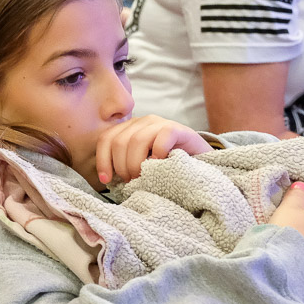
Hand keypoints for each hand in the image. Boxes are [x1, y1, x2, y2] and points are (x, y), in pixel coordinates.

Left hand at [93, 114, 210, 184]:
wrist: (200, 163)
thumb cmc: (166, 167)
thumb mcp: (141, 165)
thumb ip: (125, 164)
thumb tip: (106, 178)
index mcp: (129, 129)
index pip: (106, 139)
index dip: (103, 160)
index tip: (107, 180)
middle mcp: (142, 122)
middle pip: (119, 141)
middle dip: (122, 166)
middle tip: (132, 181)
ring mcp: (160, 123)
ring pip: (136, 140)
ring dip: (136, 163)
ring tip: (143, 176)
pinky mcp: (177, 129)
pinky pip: (160, 139)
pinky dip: (158, 154)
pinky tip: (161, 165)